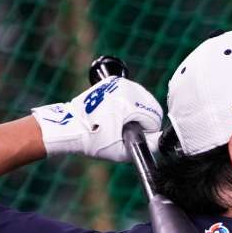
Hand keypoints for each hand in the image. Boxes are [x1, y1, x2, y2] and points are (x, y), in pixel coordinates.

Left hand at [31, 76, 163, 161]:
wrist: (71, 125)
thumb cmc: (94, 140)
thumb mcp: (121, 151)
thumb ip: (146, 147)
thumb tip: (160, 141)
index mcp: (129, 105)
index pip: (154, 118)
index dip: (146, 131)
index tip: (131, 134)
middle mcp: (127, 90)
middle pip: (151, 106)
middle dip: (143, 118)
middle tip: (126, 128)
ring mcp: (120, 83)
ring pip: (143, 98)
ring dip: (137, 109)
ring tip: (120, 119)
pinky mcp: (114, 81)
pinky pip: (132, 92)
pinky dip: (129, 101)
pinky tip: (116, 110)